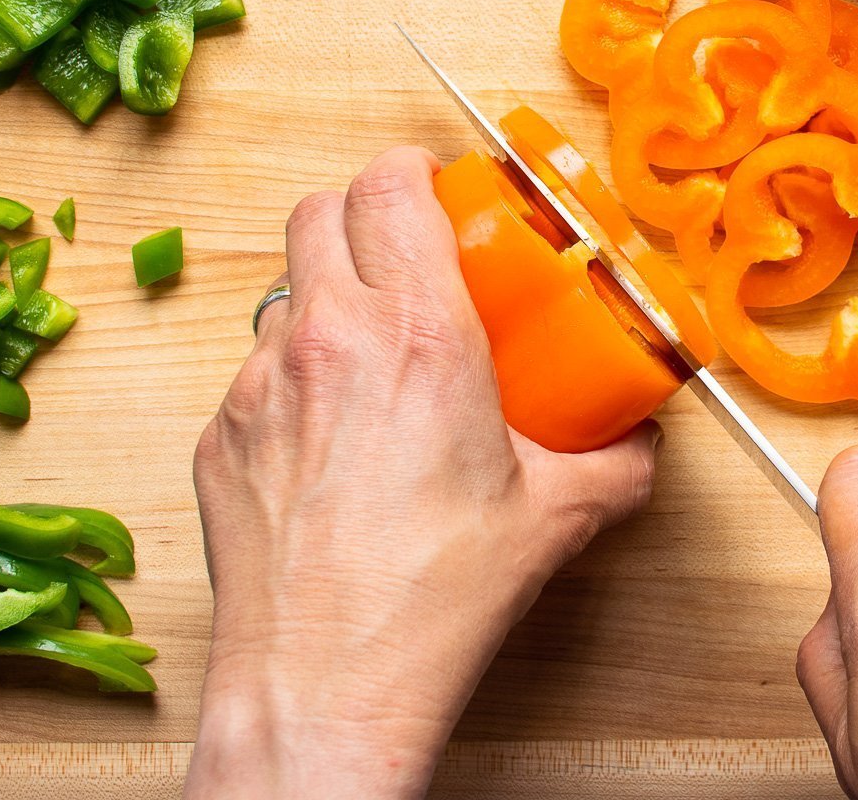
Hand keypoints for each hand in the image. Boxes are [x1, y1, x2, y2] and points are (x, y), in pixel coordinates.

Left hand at [185, 147, 660, 799]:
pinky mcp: (219, 435)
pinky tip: (330, 434)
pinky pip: (253, 368)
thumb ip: (615, 462)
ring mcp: (258, 386)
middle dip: (364, 214)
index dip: (412, 171)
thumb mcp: (555, 518)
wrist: (324, 685)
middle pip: (319, 210)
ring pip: (283, 287)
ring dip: (327, 293)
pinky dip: (292, 373)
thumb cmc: (431, 599)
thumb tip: (638, 440)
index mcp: (416, 333)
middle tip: (407, 255)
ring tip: (371, 351)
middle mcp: (326, 340)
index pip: (389, 185)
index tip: (439, 191)